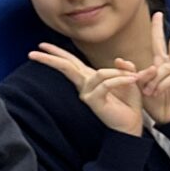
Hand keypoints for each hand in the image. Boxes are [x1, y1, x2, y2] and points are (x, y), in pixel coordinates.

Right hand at [27, 42, 145, 134]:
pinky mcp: (93, 101)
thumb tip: (118, 60)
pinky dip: (121, 80)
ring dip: (119, 74)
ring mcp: (86, 94)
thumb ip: (125, 68)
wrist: (132, 125)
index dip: (57, 53)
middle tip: (34, 51)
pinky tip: (133, 80)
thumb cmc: (129, 104)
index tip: (41, 45)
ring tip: (135, 77)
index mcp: (89, 78)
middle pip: (66, 67)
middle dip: (51, 57)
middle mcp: (84, 85)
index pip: (70, 62)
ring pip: (98, 73)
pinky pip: (106, 84)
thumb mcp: (130, 80)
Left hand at [134, 11, 169, 124]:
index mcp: (162, 64)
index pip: (160, 42)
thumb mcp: (139, 86)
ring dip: (154, 78)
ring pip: (166, 66)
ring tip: (149, 91)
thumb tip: (119, 59)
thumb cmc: (154, 104)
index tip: (157, 13)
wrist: (167, 121)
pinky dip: (161, 84)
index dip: (157, 28)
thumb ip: (132, 72)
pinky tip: (157, 92)